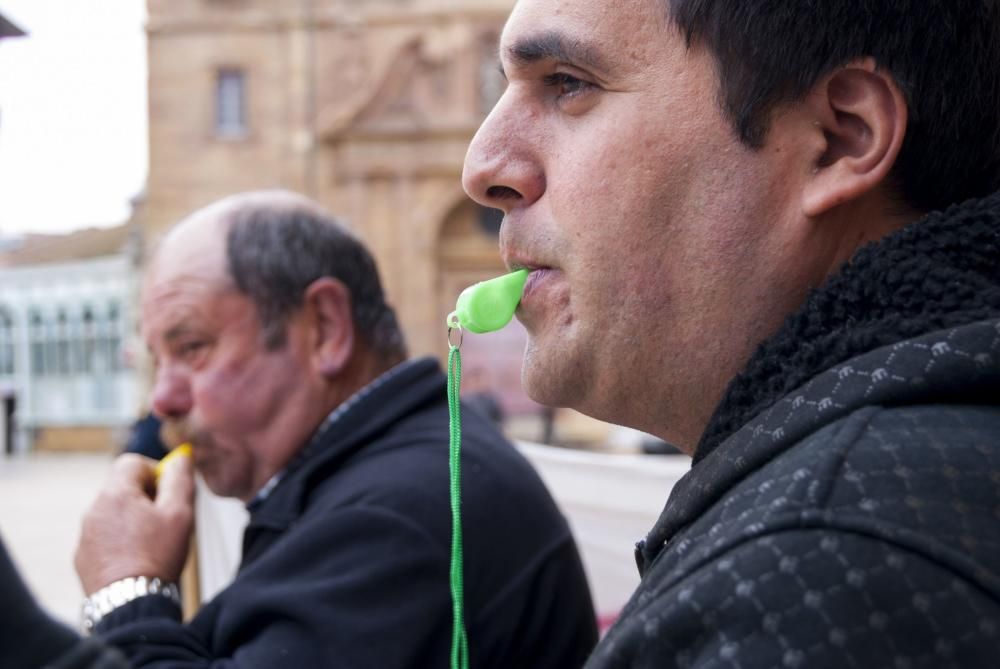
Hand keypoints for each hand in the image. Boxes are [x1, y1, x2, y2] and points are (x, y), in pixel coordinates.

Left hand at [75, 452, 194, 594]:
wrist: (129, 604)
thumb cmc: (157, 556)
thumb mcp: (180, 513)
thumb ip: (180, 479)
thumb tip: (181, 457)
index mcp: (116, 494)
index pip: (132, 462)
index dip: (155, 469)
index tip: (169, 490)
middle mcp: (94, 509)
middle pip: (122, 487)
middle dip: (146, 496)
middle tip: (167, 518)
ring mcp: (85, 535)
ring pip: (113, 513)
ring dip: (134, 519)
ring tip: (153, 542)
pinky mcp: (83, 557)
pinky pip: (104, 537)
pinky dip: (120, 540)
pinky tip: (137, 558)